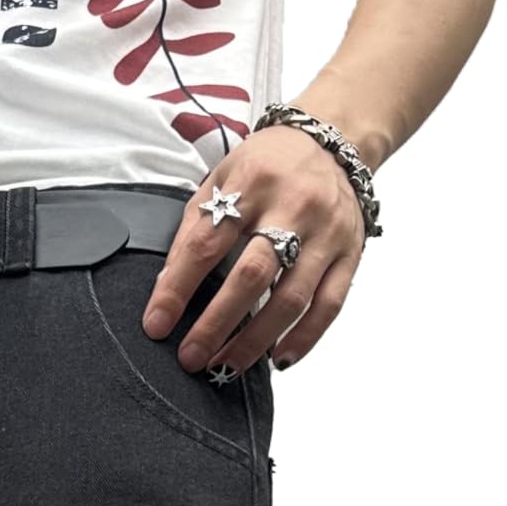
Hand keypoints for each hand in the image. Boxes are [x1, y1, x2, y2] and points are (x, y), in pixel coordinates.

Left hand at [143, 127, 367, 376]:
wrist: (336, 140)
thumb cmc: (271, 164)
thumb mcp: (224, 176)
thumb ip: (197, 226)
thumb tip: (168, 285)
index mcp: (252, 182)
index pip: (207, 243)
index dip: (177, 288)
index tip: (157, 324)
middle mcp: (293, 206)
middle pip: (252, 275)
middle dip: (216, 323)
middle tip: (191, 356)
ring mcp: (326, 233)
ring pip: (291, 299)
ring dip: (255, 340)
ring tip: (226, 365)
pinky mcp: (349, 253)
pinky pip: (329, 305)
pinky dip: (304, 338)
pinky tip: (278, 359)